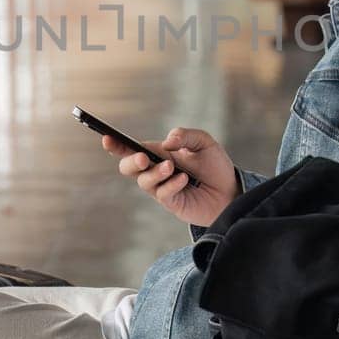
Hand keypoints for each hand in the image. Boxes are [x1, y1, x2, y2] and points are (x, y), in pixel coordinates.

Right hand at [102, 126, 239, 227]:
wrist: (231, 191)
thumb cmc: (215, 166)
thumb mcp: (204, 142)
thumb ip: (185, 136)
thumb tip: (168, 141)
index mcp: (159, 153)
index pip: (132, 148)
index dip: (116, 144)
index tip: (106, 138)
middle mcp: (155, 171)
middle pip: (128, 167)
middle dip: (130, 161)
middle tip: (143, 157)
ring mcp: (161, 188)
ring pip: (143, 181)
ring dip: (155, 173)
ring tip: (171, 167)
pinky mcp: (171, 202)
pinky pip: (162, 194)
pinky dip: (171, 184)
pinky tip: (183, 179)